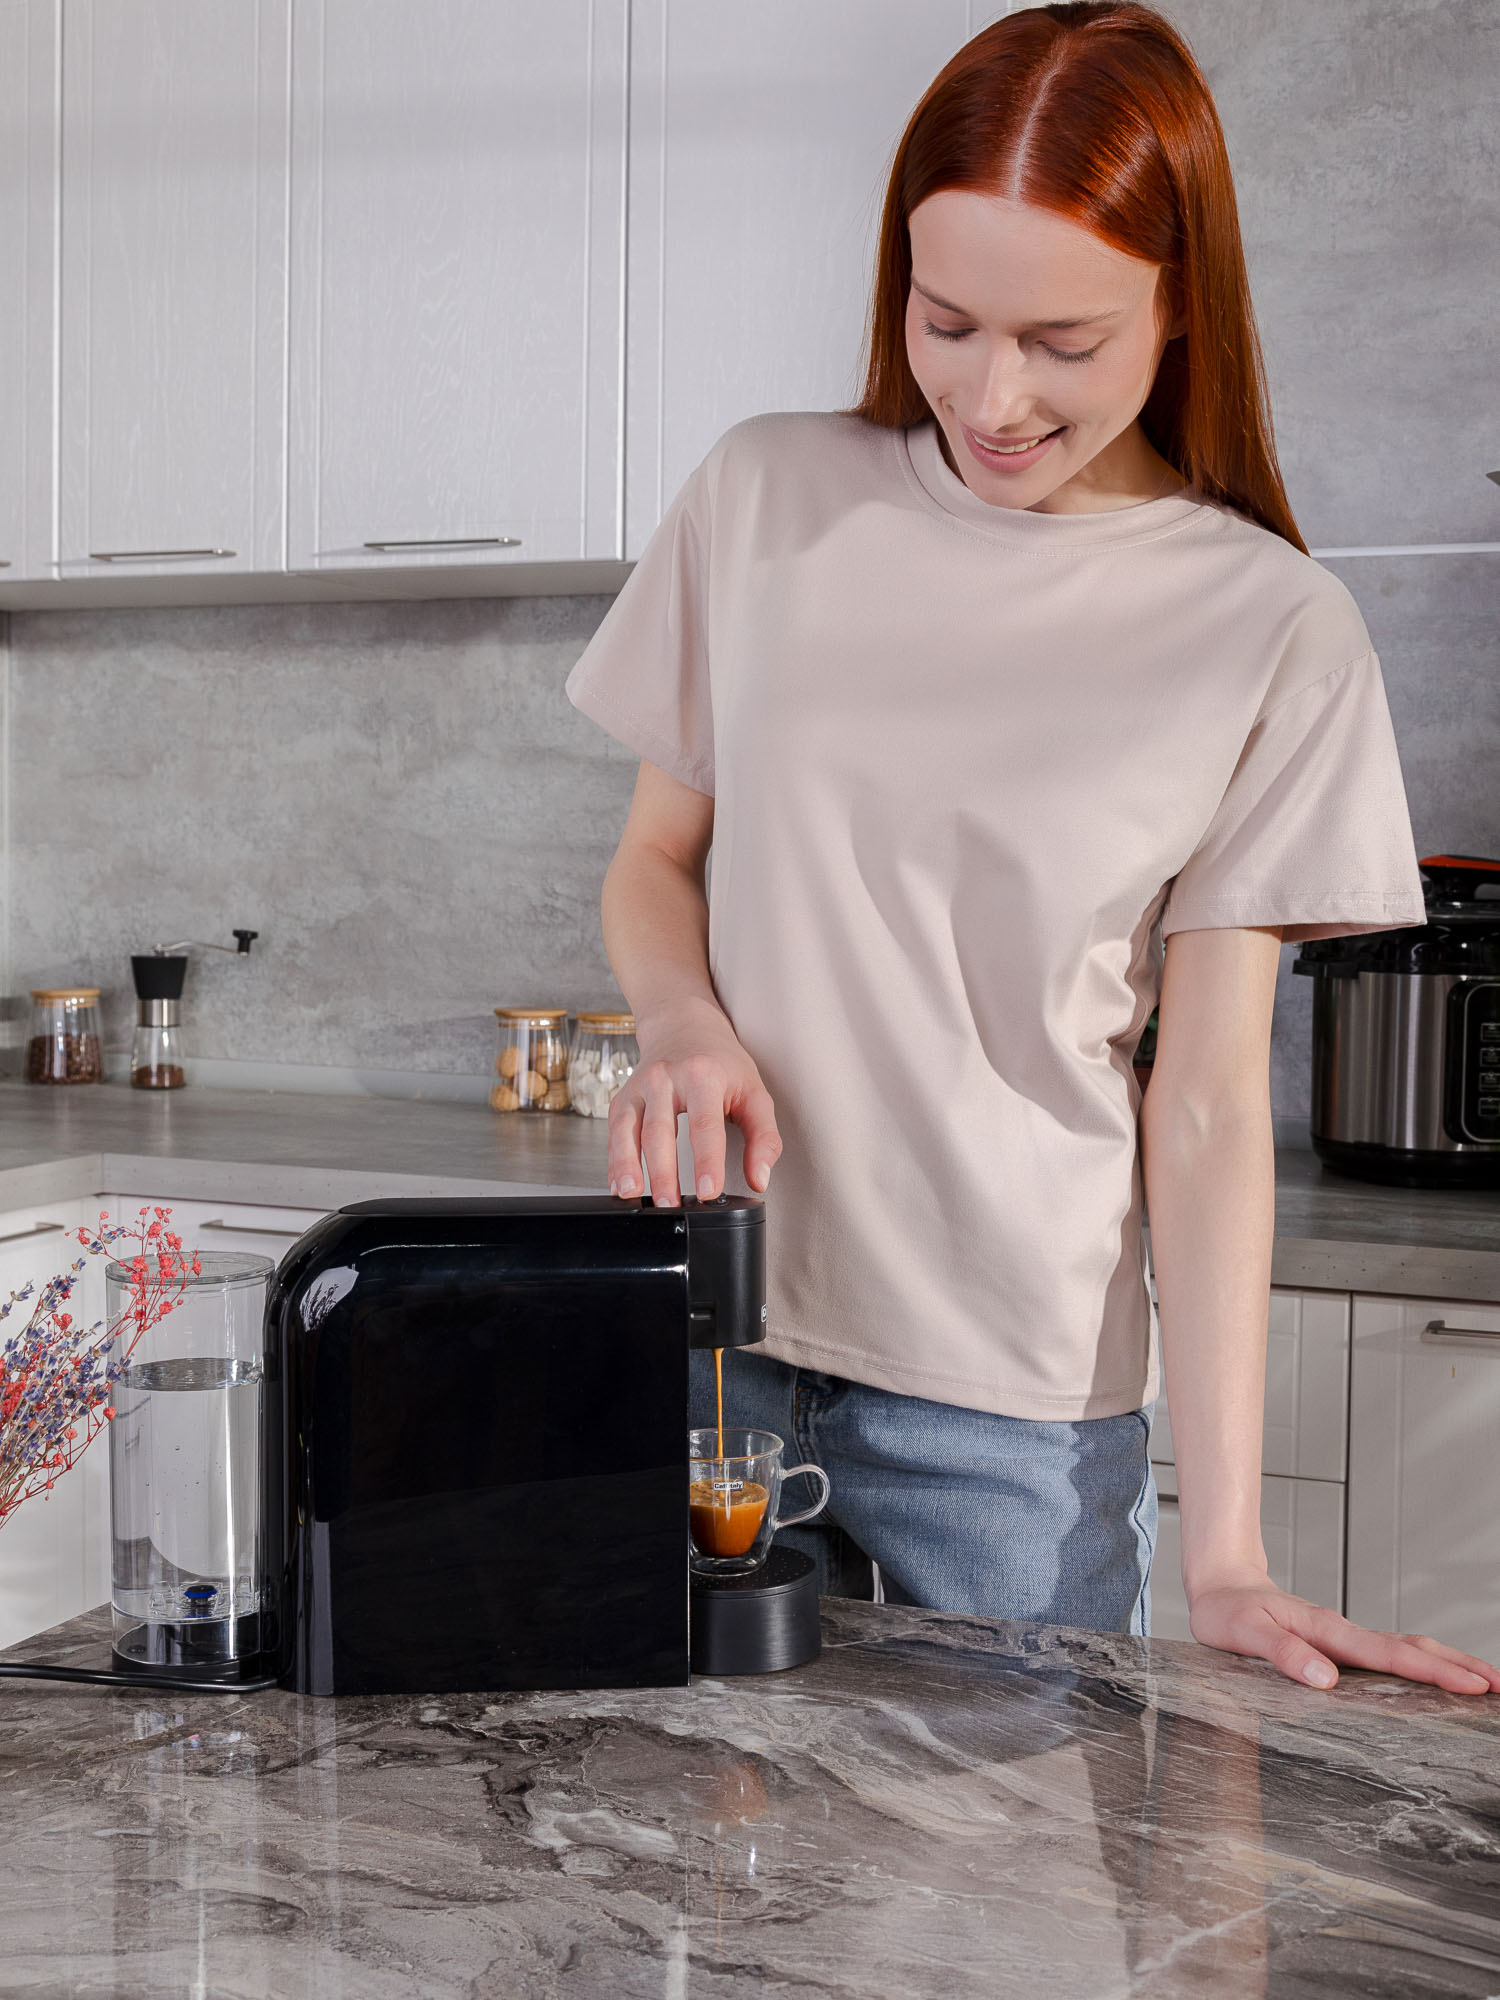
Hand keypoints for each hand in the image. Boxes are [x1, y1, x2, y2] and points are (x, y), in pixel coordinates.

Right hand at [607, 1001, 782, 1206]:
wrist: (684, 1025)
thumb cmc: (721, 1063)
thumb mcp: (754, 1092)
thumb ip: (764, 1137)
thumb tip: (758, 1179)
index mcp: (704, 1076)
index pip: (705, 1124)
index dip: (706, 1161)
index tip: (709, 1191)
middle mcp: (666, 1078)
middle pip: (661, 1131)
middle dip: (664, 1173)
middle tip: (671, 1205)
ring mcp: (640, 1086)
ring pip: (629, 1131)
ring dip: (630, 1167)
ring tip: (635, 1197)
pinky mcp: (623, 1097)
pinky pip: (614, 1131)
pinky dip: (614, 1160)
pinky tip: (621, 1184)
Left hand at [1188, 1569, 1499, 1693]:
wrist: (1220, 1585)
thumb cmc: (1228, 1611)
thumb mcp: (1244, 1633)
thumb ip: (1283, 1655)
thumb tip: (1325, 1680)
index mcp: (1328, 1631)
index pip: (1391, 1654)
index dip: (1433, 1671)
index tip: (1473, 1685)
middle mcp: (1344, 1633)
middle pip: (1414, 1648)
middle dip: (1460, 1667)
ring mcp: (1345, 1638)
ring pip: (1407, 1649)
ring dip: (1447, 1664)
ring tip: (1486, 1683)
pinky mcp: (1340, 1645)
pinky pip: (1390, 1655)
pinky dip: (1421, 1664)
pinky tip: (1435, 1678)